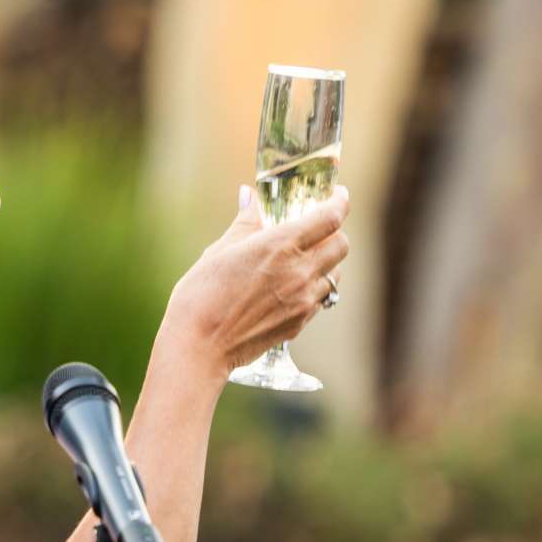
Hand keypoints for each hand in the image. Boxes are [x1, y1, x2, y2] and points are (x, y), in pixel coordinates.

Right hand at [161, 184, 350, 375]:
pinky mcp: (299, 323)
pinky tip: (290, 287)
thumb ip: (245, 222)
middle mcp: (299, 271)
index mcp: (279, 245)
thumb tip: (250, 197)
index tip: (338, 195)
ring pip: (336, 274)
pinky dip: (314, 288)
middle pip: (342, 244)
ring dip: (326, 263)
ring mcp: (303, 300)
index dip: (340, 201)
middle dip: (335, 232)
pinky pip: (321, 299)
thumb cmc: (201, 295)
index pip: (330, 217)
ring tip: (303, 261)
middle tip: (318, 229)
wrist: (199, 346)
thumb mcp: (220, 250)